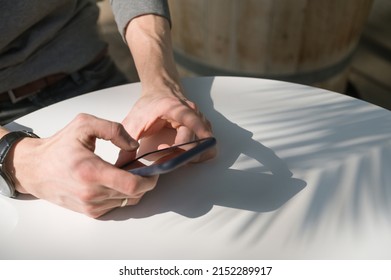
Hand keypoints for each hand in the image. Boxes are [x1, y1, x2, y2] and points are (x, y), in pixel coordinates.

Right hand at [6, 113, 157, 217]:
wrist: (34, 169)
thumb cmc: (58, 147)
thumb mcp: (84, 124)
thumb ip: (113, 129)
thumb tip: (133, 146)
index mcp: (91, 172)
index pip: (132, 185)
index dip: (150, 179)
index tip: (154, 170)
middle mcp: (91, 193)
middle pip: (134, 194)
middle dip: (145, 181)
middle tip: (143, 167)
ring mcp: (90, 206)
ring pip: (127, 201)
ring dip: (134, 188)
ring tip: (129, 172)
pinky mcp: (89, 212)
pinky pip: (116, 206)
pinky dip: (122, 195)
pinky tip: (117, 181)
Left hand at [119, 89, 216, 164]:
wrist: (161, 90)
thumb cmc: (150, 104)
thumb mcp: (134, 122)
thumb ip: (126, 143)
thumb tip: (121, 165)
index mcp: (178, 109)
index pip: (191, 125)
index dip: (182, 143)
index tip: (165, 151)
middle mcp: (194, 115)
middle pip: (198, 143)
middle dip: (182, 155)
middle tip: (165, 157)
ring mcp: (202, 122)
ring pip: (207, 148)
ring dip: (192, 157)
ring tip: (175, 157)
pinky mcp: (204, 130)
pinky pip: (209, 148)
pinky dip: (199, 156)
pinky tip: (184, 155)